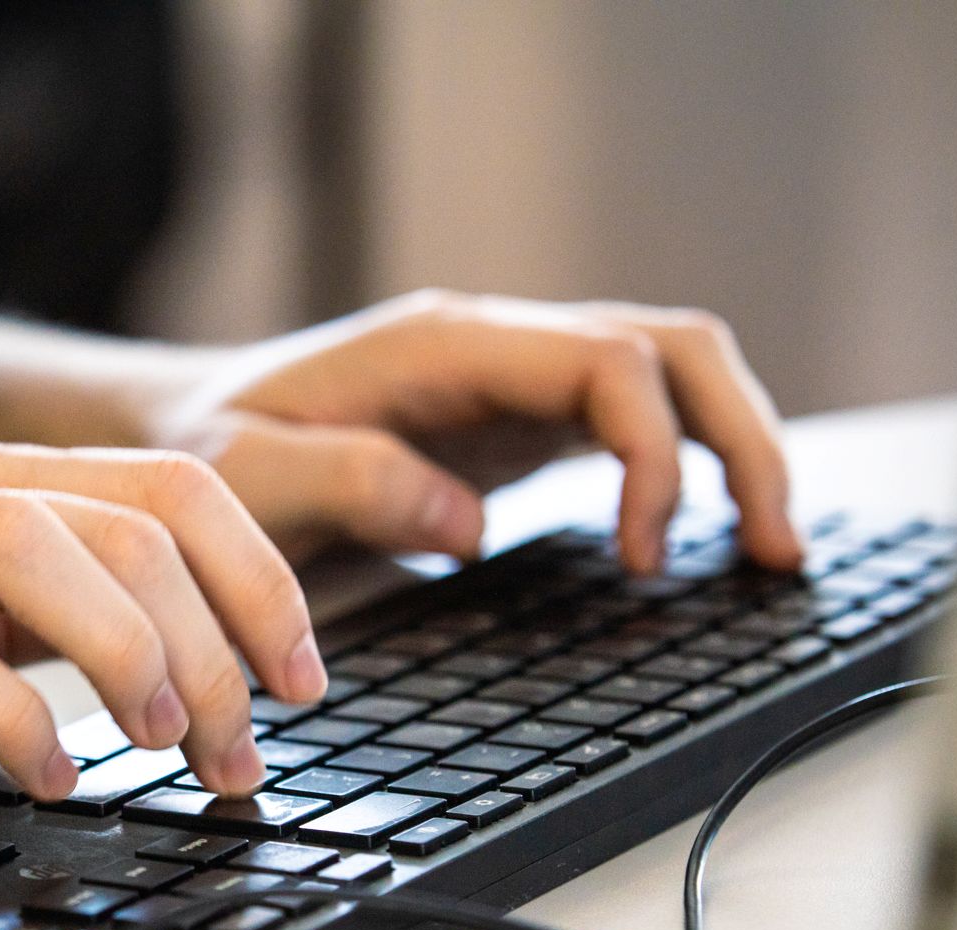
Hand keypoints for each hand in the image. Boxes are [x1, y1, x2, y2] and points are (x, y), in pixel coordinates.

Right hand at [0, 445, 318, 809]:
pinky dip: (14, 717)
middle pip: (132, 520)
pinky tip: (50, 776)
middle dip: (225, 637)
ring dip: (137, 652)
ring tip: (172, 746)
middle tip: (250, 748)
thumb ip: (37, 615)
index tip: (305, 676)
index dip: (262, 578)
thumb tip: (171, 661)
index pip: (170, 489)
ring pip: (41, 552)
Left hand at [147, 290, 804, 574]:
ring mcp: (511, 382)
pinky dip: (683, 472)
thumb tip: (468, 524)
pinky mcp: (512, 426)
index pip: (608, 363)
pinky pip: (630, 425)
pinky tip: (700, 539)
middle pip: (674, 352)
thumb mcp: (248, 473)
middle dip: (743, 440)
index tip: (649, 556)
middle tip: (777, 548)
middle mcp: (495, 348)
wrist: (179, 431)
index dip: (656, 454)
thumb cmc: (206, 452)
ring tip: (771, 549)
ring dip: (731, 451)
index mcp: (445, 347)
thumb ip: (350, 485)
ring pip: (669, 381)